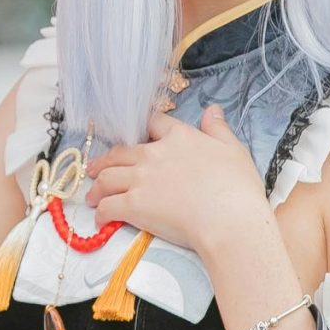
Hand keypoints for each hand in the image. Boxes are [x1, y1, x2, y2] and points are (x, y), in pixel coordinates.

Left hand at [82, 105, 270, 253]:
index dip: (144, 129)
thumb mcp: (234, 150)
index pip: (153, 124)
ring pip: (107, 176)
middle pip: (120, 152)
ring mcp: (141, 179)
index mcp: (179, 137)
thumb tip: (212, 110)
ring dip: (97, 186)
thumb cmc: (237, 188)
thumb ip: (218, 129)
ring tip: (92, 195)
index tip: (138, 137)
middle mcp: (155, 154)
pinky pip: (108, 206)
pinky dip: (101, 212)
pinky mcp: (134, 205)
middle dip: (105, 160)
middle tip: (95, 168)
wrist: (229, 220)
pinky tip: (100, 217)